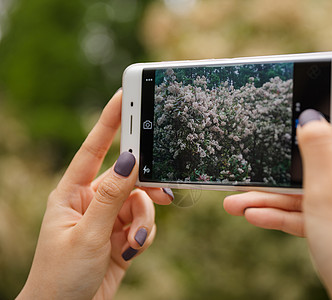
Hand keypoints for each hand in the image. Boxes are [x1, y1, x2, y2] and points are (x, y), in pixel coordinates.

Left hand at [17, 91, 171, 299]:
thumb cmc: (61, 275)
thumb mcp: (86, 234)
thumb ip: (110, 196)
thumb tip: (129, 160)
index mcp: (72, 192)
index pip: (93, 148)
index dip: (110, 121)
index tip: (125, 95)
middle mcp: (92, 200)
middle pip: (129, 176)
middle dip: (145, 186)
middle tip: (162, 187)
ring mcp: (109, 217)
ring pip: (142, 201)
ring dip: (145, 221)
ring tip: (134, 241)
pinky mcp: (123, 233)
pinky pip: (146, 222)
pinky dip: (145, 235)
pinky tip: (132, 250)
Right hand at [224, 28, 331, 298]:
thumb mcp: (330, 197)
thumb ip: (318, 151)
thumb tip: (310, 118)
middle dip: (297, 136)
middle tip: (276, 122)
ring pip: (312, 177)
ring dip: (276, 188)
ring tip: (239, 195)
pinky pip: (308, 205)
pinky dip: (281, 210)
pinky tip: (248, 213)